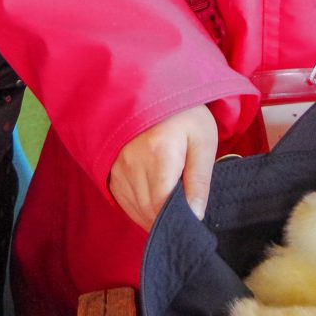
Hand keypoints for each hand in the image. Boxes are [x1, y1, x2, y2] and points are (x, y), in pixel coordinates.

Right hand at [110, 104, 217, 229]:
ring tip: (173, 207)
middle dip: (168, 220)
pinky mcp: (111, 172)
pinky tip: (156, 203)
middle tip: (187, 215)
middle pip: (149, 211)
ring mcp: (118, 169)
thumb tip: (195, 216)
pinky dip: (142, 210)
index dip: (177, 221)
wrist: (152, 92)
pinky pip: (125, 203)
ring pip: (136, 211)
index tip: (192, 222)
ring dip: (155, 217)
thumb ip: (200, 180)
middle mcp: (132, 164)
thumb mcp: (203, 141)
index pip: (163, 206)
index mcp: (159, 154)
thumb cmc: (184, 116)